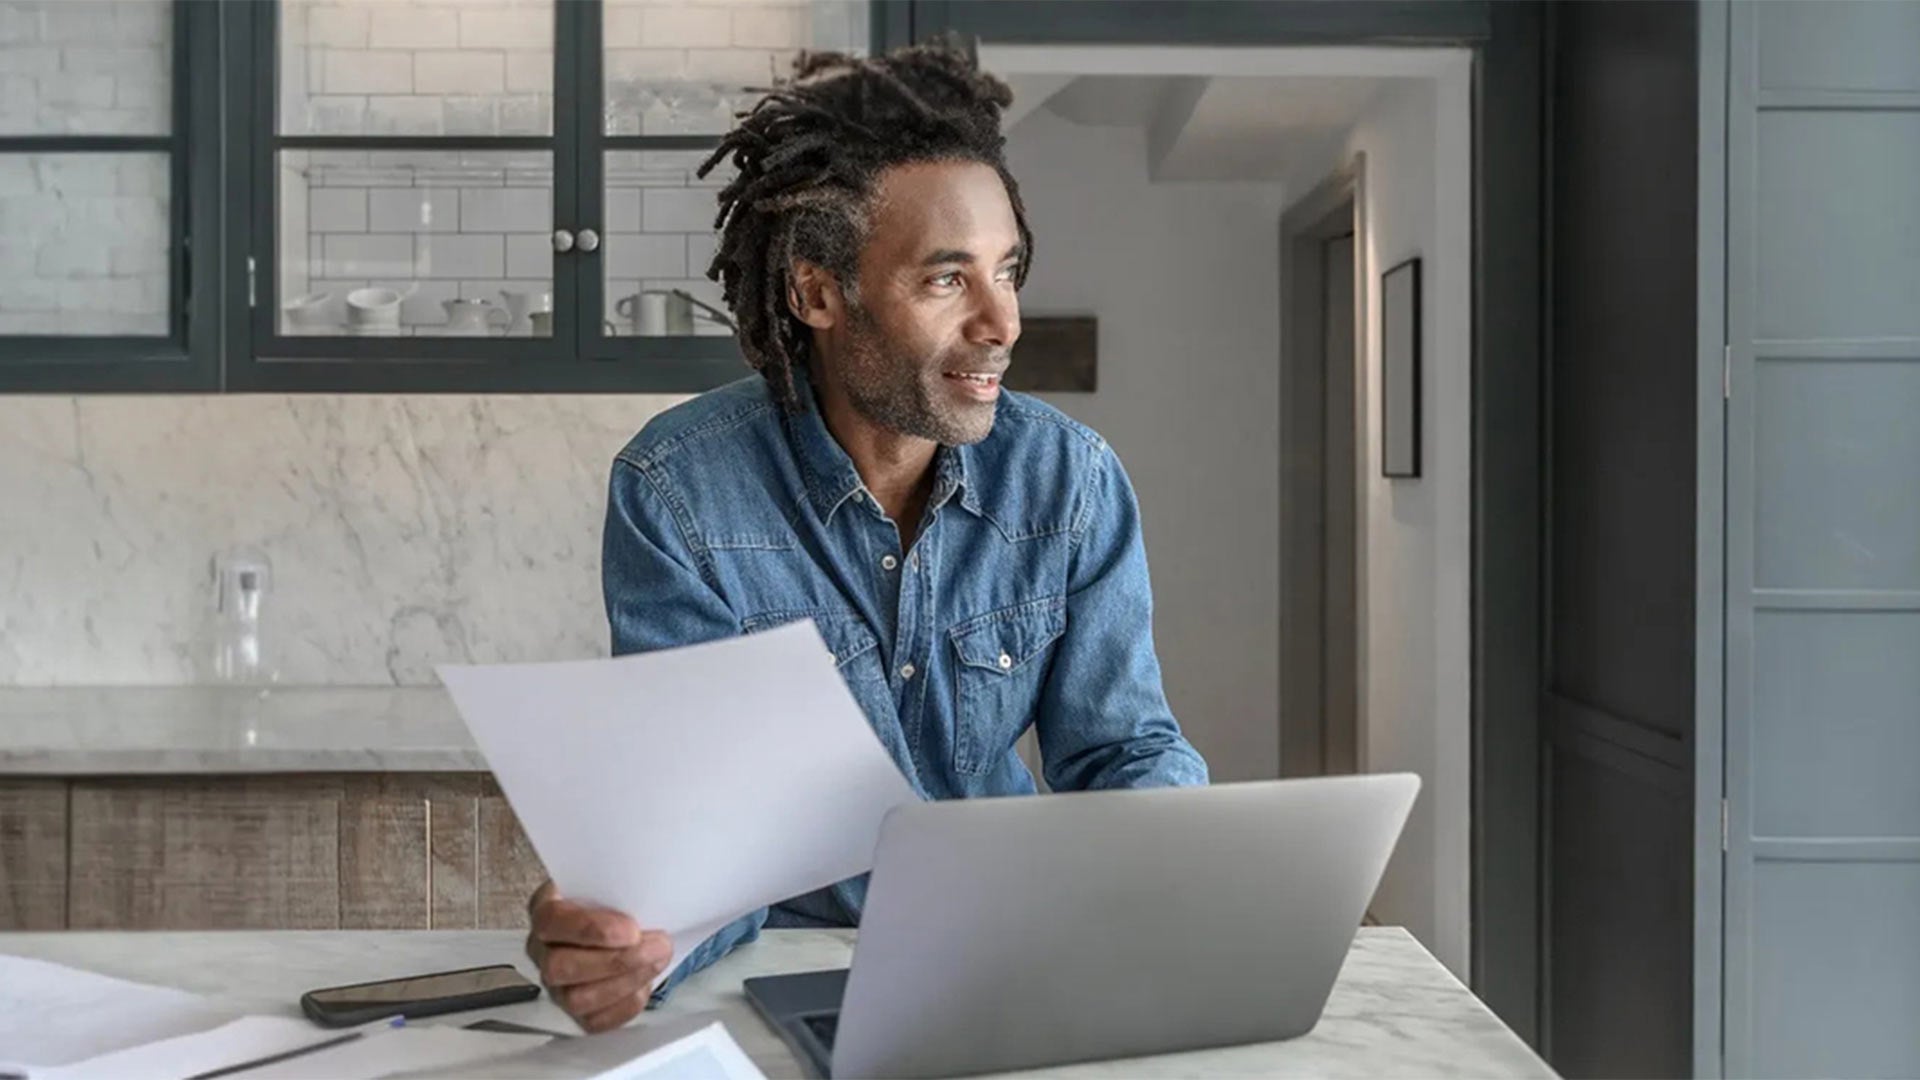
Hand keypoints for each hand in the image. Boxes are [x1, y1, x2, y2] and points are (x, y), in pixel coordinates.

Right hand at [525, 880, 674, 1032]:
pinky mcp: (575, 1011)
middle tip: (657, 946)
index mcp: (546, 911)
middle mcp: (542, 951)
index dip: (590, 929)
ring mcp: (555, 985)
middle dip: (617, 961)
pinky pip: (595, 1021)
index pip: (551, 922)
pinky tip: (644, 983)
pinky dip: (625, 1004)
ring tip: (657, 960)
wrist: (624, 922)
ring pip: (577, 998)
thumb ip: (621, 883)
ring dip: (626, 982)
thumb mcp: (614, 879)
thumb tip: (648, 887)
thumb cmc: (615, 899)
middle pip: (561, 967)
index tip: (631, 929)